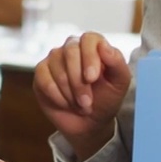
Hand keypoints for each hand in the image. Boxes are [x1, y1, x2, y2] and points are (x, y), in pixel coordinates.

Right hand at [33, 31, 130, 159]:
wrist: (90, 122)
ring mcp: (54, 59)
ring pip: (57, 69)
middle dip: (79, 82)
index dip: (90, 57)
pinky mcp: (41, 73)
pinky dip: (57, 97)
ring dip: (70, 93)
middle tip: (87, 101)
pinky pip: (45, 80)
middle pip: (70, 52)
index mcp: (93, 46)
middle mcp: (72, 48)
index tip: (92, 78)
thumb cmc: (106, 99)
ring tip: (80, 105)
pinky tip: (65, 103)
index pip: (89, 39)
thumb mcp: (119, 83)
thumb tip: (104, 46)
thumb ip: (117, 62)